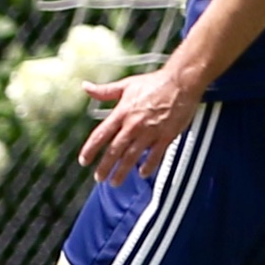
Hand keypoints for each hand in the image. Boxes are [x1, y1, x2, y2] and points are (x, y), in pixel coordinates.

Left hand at [79, 65, 200, 187]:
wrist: (181, 82)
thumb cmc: (153, 82)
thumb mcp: (126, 85)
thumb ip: (105, 91)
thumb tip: (85, 87)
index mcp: (122, 112)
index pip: (101, 135)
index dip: (90, 150)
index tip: (83, 161)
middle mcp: (133, 125)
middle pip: (114, 151)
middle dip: (105, 167)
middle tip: (99, 178)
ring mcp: (150, 132)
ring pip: (132, 156)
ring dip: (122, 171)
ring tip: (115, 182)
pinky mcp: (166, 136)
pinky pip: (155, 155)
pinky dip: (148, 166)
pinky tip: (142, 174)